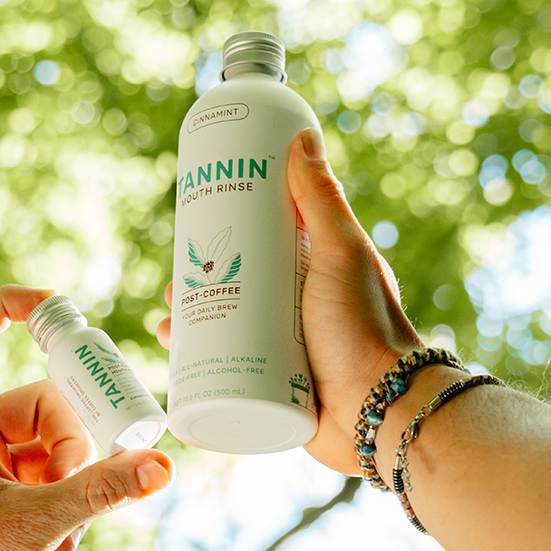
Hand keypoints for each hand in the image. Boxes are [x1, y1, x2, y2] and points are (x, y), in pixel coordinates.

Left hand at [0, 285, 173, 550]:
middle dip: (76, 441)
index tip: (57, 311)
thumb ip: (99, 490)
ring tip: (69, 529)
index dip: (8, 304)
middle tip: (85, 480)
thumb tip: (161, 464)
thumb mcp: (35, 527)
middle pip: (40, 398)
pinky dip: (63, 501)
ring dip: (73, 479)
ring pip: (50, 442)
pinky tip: (64, 544)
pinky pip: (45, 475)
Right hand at [156, 132, 420, 474]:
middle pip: (242, 277)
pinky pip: (227, 367)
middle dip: (203, 270)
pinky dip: (197, 358)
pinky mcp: (273, 386)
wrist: (380, 413)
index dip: (235, 218)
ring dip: (193, 314)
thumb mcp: (340, 254)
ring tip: (170, 311)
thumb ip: (321, 200)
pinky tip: (174, 350)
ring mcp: (287, 346)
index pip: (271, 232)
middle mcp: (303, 304)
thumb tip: (301, 138)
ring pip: (228, 322)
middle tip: (178, 265)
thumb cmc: (367, 329)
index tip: (203, 208)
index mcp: (320, 267)